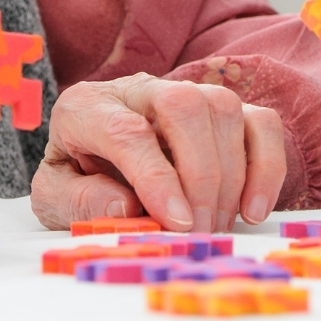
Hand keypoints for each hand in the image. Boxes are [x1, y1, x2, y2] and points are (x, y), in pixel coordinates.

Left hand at [30, 74, 285, 233]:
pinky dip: (266, 166)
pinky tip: (252, 209)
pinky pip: (260, 122)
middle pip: (184, 105)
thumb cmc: (78, 182)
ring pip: (222, 108)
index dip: (156, 178)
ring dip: (229, 176)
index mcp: (86, 108)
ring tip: (215, 226)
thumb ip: (78, 201)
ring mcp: (185, 94)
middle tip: (197, 230)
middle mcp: (137, 89)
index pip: (127, 131)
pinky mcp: (223, 111)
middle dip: (199, 174)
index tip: (176, 223)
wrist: (95, 166)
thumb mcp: (54, 200)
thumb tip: (124, 205)